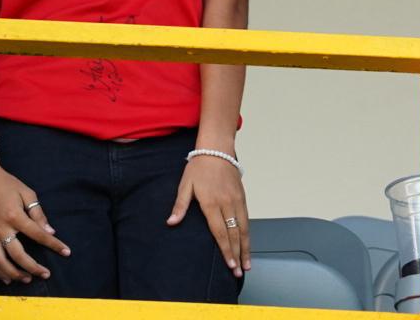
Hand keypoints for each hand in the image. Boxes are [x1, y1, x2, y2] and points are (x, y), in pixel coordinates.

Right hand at [0, 154, 69, 283]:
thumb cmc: (6, 185)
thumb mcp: (27, 193)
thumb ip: (38, 213)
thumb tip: (50, 231)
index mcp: (14, 216)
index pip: (37, 235)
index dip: (53, 244)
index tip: (66, 252)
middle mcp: (1, 229)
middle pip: (17, 255)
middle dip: (32, 267)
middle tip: (45, 274)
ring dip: (13, 274)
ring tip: (27, 279)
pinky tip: (7, 277)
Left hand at [169, 152, 248, 275]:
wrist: (217, 149)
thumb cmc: (199, 167)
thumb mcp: (185, 185)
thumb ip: (180, 206)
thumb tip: (171, 223)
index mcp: (212, 203)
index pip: (220, 232)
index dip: (226, 249)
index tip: (230, 264)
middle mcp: (227, 203)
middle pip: (235, 233)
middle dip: (238, 254)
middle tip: (239, 271)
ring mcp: (237, 200)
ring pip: (244, 228)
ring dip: (246, 247)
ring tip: (247, 263)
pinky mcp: (242, 196)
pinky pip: (247, 218)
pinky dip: (248, 233)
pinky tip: (248, 243)